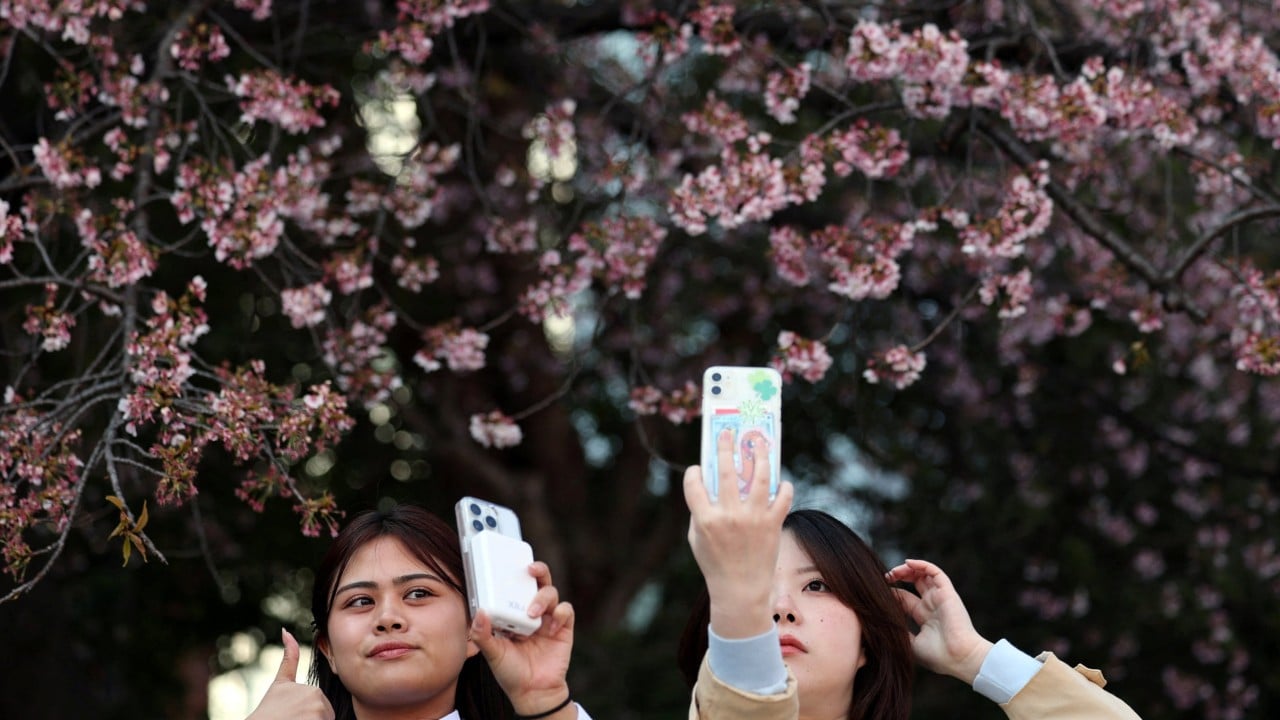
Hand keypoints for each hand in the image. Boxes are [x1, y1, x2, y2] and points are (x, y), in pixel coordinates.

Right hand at [245, 629, 333, 719]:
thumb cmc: (268, 712)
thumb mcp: (280, 684)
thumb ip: (289, 658)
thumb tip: (286, 630)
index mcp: (312, 690)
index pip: (320, 709)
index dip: (304, 714)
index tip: (289, 715)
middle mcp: (317, 698)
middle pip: (323, 716)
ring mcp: (318, 712)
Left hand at [472, 561, 576, 718]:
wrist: (533, 693)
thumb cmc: (511, 673)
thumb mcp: (492, 653)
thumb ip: (484, 635)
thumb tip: (479, 612)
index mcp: (513, 614)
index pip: (514, 587)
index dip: (512, 575)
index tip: (505, 567)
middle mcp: (532, 612)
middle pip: (538, 582)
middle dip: (537, 570)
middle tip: (530, 569)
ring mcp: (549, 619)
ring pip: (551, 592)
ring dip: (542, 598)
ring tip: (533, 613)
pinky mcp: (564, 628)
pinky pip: (566, 610)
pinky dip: (560, 613)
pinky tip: (551, 626)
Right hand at [684, 427, 793, 639]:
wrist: (741, 591)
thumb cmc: (715, 564)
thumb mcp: (696, 540)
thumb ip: (700, 512)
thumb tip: (711, 483)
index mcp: (705, 520)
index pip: (695, 484)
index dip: (695, 472)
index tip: (699, 468)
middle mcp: (729, 516)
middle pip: (727, 471)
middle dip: (726, 446)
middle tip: (728, 432)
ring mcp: (753, 519)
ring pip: (760, 477)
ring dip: (760, 456)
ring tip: (759, 444)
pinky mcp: (773, 524)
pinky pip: (782, 498)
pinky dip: (784, 488)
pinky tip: (781, 482)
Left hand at [886, 558, 992, 683]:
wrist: (958, 658)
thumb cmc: (938, 656)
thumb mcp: (911, 644)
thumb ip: (899, 631)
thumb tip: (881, 623)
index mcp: (924, 617)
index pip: (905, 599)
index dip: (892, 593)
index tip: (877, 593)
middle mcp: (932, 605)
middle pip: (914, 583)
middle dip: (899, 577)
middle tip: (885, 578)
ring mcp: (940, 598)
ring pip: (924, 575)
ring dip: (908, 569)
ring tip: (893, 571)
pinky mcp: (947, 592)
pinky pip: (935, 572)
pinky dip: (922, 564)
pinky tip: (908, 563)